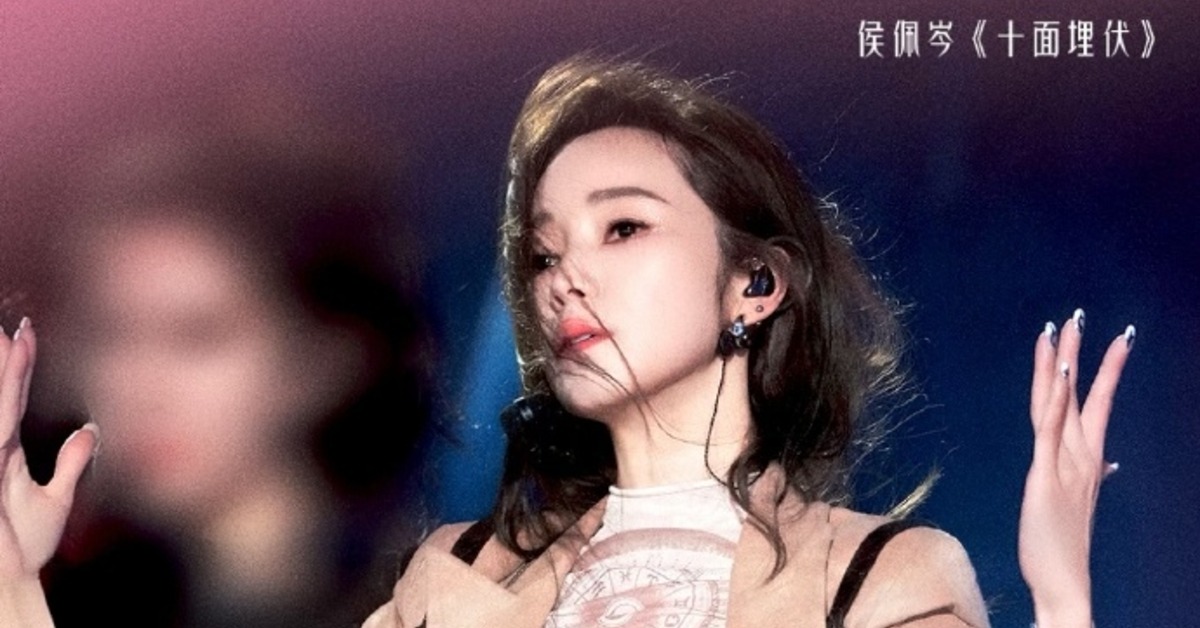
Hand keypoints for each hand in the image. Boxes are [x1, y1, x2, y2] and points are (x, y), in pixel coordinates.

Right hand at [0, 318, 97, 580]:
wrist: (8, 583)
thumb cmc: (22, 550)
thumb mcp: (55, 500)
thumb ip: (71, 464)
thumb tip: (89, 431)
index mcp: (4, 453)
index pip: (12, 398)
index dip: (19, 365)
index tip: (25, 330)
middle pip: (0, 394)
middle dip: (6, 358)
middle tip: (14, 321)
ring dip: (3, 374)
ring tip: (6, 337)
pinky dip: (1, 404)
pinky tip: (6, 384)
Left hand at [1019, 309, 1132, 627]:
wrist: (1064, 582)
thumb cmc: (1064, 543)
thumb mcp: (1077, 500)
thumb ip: (1093, 476)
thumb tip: (1110, 464)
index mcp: (1088, 458)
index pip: (1096, 403)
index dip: (1104, 369)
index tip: (1118, 338)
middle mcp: (1081, 455)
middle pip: (1081, 392)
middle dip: (1081, 352)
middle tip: (1080, 314)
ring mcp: (1065, 464)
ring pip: (1063, 403)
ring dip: (1063, 364)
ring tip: (1064, 329)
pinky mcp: (1045, 475)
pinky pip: (1050, 430)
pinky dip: (1057, 400)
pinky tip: (1059, 374)